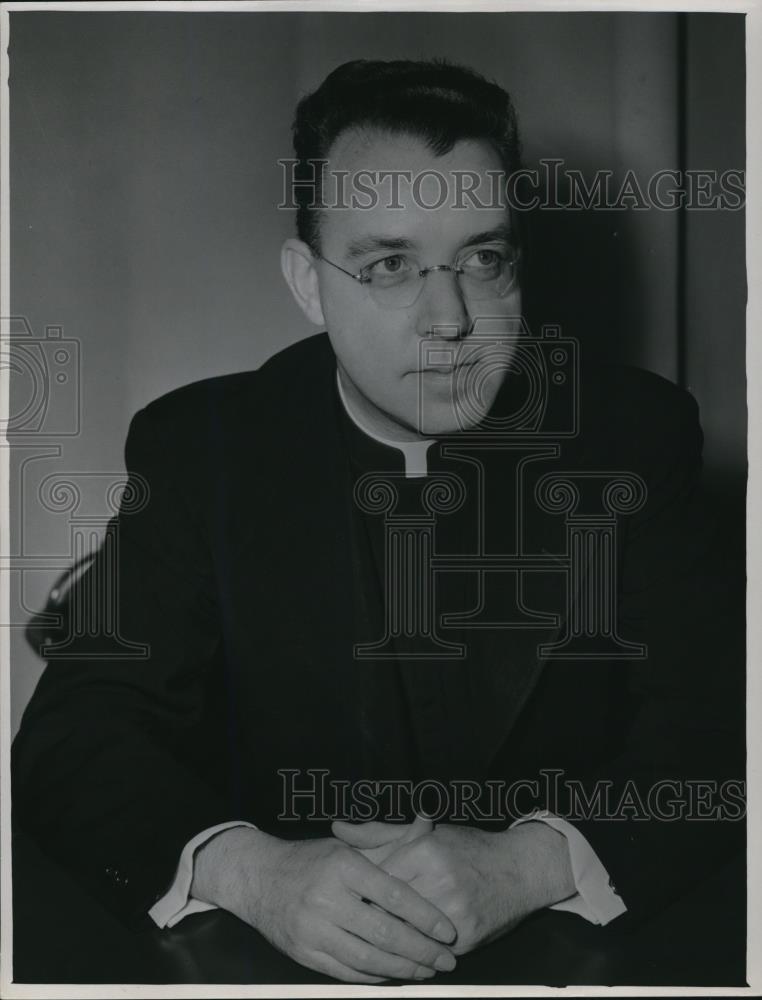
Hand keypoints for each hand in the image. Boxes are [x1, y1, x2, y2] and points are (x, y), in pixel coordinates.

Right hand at [190, 826, 457, 982]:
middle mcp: (328, 898)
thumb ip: (389, 844)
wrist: (258, 878)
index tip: (448, 931)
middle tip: (446, 960)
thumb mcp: (347, 846)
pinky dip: (375, 976)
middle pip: (384, 932)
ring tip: (426, 971)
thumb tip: (427, 824)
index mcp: (343, 867)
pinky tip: (394, 974)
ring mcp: (313, 929)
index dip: (425, 916)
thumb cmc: (311, 859)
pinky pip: (347, 972)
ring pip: (368, 958)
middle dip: (420, 950)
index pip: (393, 895)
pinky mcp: (304, 953)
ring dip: (402, 969)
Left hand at [333, 818, 575, 955]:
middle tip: (350, 925)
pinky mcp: (466, 936)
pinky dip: (414, 955)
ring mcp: (454, 911)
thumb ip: (378, 833)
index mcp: (425, 850)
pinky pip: (428, 952)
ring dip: (388, 942)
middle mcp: (439, 880)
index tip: (345, 900)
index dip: (358, 892)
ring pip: (406, 935)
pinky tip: (401, 956)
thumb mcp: (425, 834)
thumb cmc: (467, 847)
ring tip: (370, 944)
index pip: (377, 878)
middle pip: (388, 909)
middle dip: (368, 920)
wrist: (519, 870)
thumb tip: (337, 828)